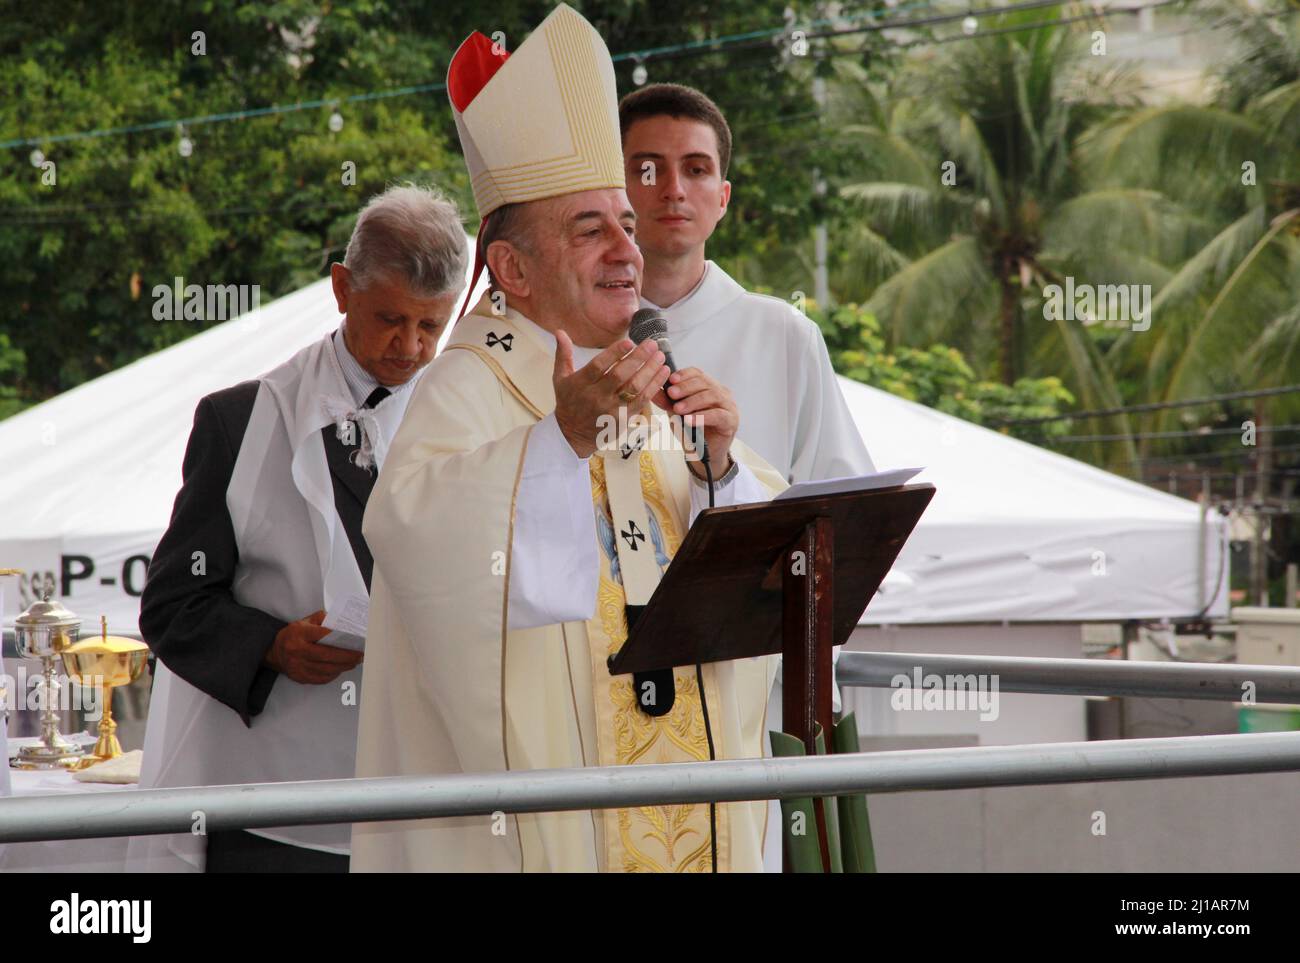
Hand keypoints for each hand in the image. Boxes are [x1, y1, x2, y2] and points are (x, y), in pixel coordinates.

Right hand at [264, 610, 362, 684]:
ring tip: (355, 662)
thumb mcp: (304, 621)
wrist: (275, 652)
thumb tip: (340, 624)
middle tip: (360, 654)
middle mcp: (297, 651)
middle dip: (346, 656)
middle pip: (326, 655)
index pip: (321, 634)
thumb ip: (321, 620)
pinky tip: (342, 669)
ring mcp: (298, 666)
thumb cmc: (294, 635)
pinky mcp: (300, 677)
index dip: (338, 637)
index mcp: (299, 634)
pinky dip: (334, 674)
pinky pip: (321, 678)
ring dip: (343, 666)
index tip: (354, 639)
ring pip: (326, 669)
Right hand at [552, 330, 668, 458]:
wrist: (572, 435)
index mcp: (581, 384)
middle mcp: (596, 396)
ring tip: (661, 357)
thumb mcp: (560, 378)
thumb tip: (560, 331)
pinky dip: (654, 387)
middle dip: (638, 358)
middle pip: (619, 375)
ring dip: (650, 371)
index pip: (598, 366)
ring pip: (634, 388)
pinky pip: (642, 401)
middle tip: (653, 344)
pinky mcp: (623, 419)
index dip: (614, 354)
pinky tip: (663, 373)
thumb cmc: (568, 402)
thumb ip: (563, 354)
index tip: (629, 342)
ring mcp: (611, 409)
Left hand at [653, 367, 738, 477]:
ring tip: (678, 409)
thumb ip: (667, 401)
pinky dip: (702, 416)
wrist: (703, 455)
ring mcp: (729, 406)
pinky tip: (689, 420)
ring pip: (712, 396)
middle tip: (671, 394)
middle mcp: (722, 393)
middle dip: (686, 387)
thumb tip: (653, 390)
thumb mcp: (676, 414)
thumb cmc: (691, 431)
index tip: (671, 380)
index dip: (684, 374)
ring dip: (693, 401)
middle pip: (705, 383)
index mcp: (709, 387)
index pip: (698, 373)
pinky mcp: (731, 421)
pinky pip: (718, 415)